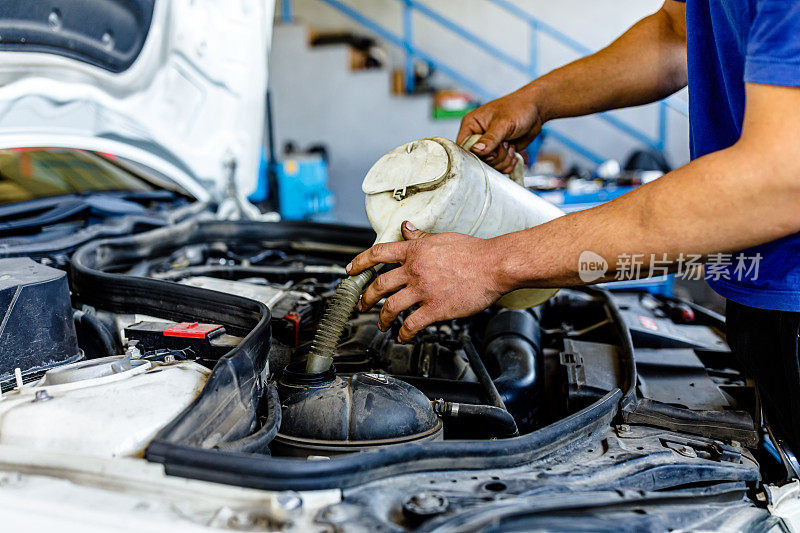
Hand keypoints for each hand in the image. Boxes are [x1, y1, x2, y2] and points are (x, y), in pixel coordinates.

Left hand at [346, 221, 509, 342]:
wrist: (494, 265)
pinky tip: (402, 336)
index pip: (379, 254)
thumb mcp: (442, 238)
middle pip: (379, 284)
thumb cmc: (473, 251)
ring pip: (391, 307)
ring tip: (381, 324)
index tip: (351, 269)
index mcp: (415, 250)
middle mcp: (414, 270)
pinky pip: (411, 324)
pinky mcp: (436, 309)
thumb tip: (407, 228)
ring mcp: (424, 290)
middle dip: (367, 297)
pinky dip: (403, 333)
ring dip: (382, 318)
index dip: (360, 262)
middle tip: (362, 304)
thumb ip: (421, 237)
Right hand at [456, 86, 545, 173]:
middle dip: (495, 157)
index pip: (463, 147)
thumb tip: (476, 151)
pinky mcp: (499, 153)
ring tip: (510, 146)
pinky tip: (514, 152)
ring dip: (503, 160)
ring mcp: (489, 146)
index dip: (475, 154)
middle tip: (505, 144)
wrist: (536, 110)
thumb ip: (490, 139)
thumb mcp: (503, 123)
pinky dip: (508, 164)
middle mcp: (477, 137)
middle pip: (478, 159)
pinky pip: (499, 167)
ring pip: (490, 165)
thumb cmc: (518, 108)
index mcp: (471, 125)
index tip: (490, 153)